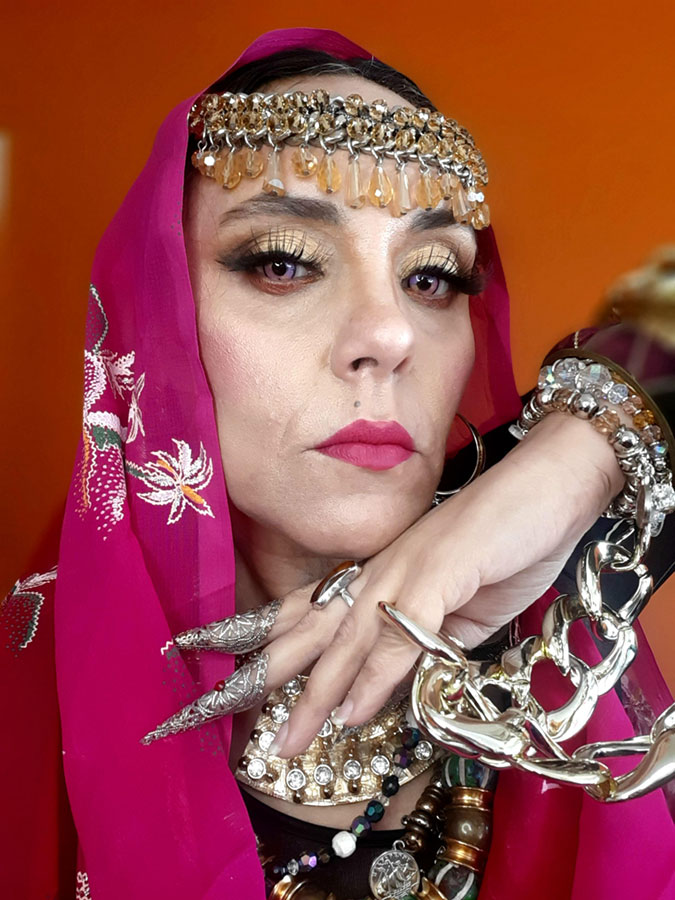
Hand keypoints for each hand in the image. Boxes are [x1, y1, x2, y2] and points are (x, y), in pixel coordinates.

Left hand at [146, 412, 622, 754]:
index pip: (313, 612)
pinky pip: (398, 634)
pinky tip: (352, 711)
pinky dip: (373, 675)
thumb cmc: (503, 543)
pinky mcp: (439, 575)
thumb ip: (419, 645)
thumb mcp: (457, 612)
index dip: (272, 643)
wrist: (549, 489)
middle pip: (312, 627)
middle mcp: (379, 571)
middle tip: (221, 711)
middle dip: (268, 672)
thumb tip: (385, 686)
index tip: (233, 673)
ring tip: (285, 740)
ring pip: (346, 639)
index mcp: (379, 576)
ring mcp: (405, 570)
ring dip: (315, 693)